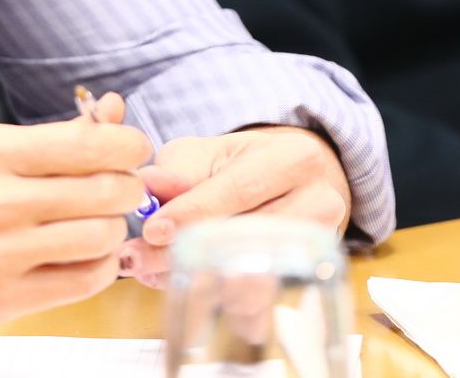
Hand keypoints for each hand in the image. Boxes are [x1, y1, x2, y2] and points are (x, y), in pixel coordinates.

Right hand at [0, 93, 150, 321]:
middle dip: (125, 185)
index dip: (127, 145)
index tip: (132, 148)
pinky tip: (82, 251)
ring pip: (103, 236)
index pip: (86, 145)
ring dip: (111, 226)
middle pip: (106, 191)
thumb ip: (49, 132)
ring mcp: (2, 254)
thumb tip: (114, 111)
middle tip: (116, 185)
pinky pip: (87, 279)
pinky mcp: (8, 296)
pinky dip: (100, 263)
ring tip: (92, 219)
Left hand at [118, 125, 350, 288]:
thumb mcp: (203, 155)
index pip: (239, 190)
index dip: (192, 212)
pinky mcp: (307, 280)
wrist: (281, 187)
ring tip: (153, 276)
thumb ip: (175, 171)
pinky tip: (187, 298)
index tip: (152, 230)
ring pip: (255, 277)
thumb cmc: (236, 167)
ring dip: (199, 283)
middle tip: (139, 260)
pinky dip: (219, 304)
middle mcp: (320, 202)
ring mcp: (318, 246)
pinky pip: (260, 303)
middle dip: (186, 252)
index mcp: (294, 159)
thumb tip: (147, 184)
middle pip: (248, 237)